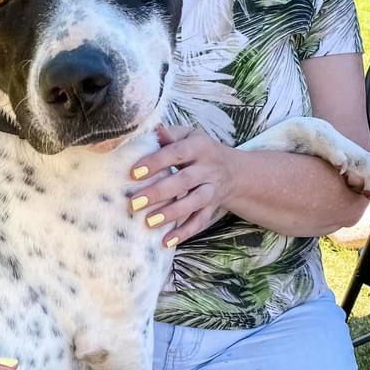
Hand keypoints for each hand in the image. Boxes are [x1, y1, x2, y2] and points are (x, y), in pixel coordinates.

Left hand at [129, 125, 236, 245]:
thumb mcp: (189, 136)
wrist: (235, 171)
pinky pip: (200, 222)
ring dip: (172, 213)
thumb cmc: (201, 151)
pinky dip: (184, 233)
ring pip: (194, 202)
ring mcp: (212, 190)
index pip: (176, 153)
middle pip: (184, 181)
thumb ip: (170, 135)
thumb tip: (152, 128)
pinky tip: (166, 241)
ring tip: (149, 222)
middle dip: (159, 192)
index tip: (134, 173)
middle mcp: (208, 168)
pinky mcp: (212, 208)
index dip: (156, 162)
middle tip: (135, 202)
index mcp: (199, 147)